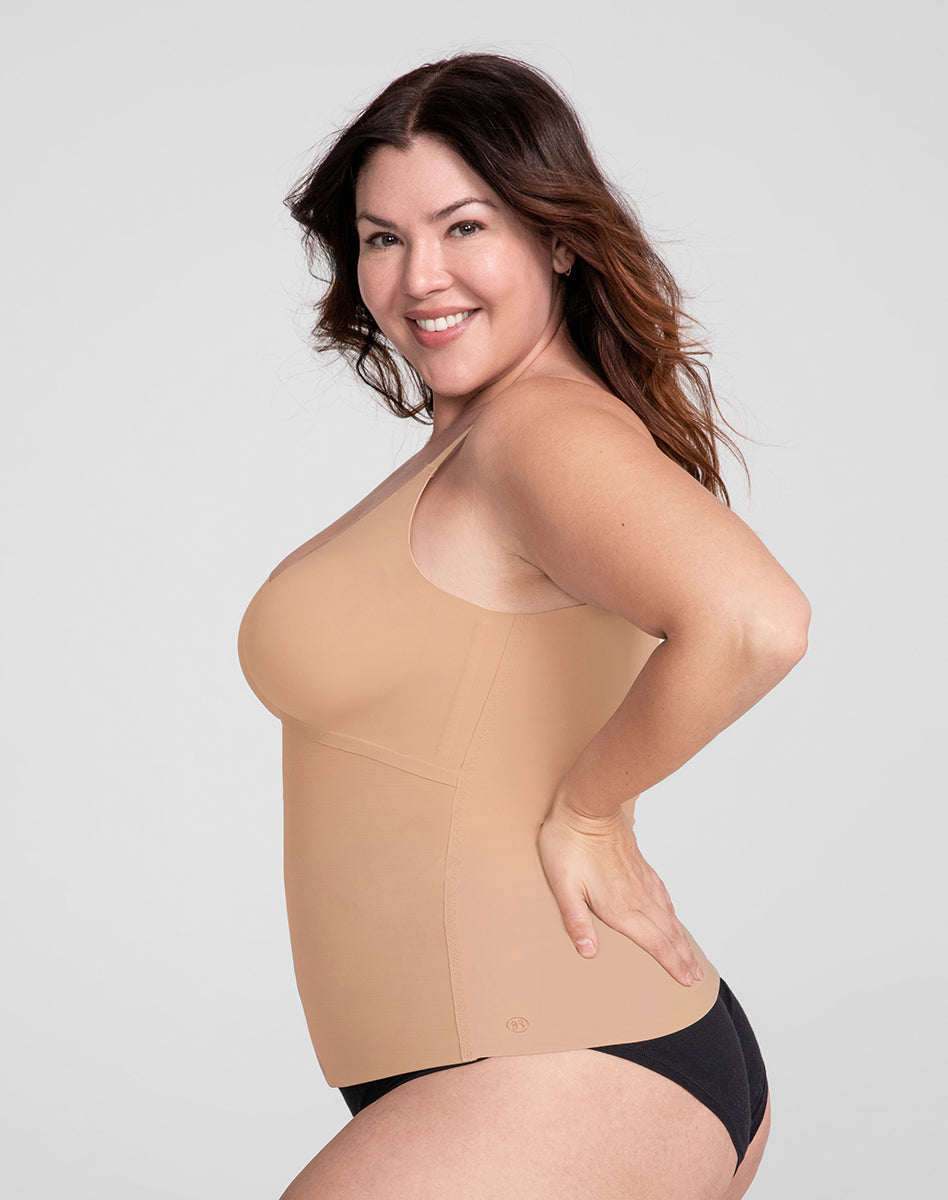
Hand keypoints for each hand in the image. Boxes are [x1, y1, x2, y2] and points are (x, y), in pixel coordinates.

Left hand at [536, 800, 703, 986]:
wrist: (588, 805)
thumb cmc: (569, 843)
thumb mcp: (562, 885)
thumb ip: (576, 921)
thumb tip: (588, 953)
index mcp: (620, 907)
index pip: (655, 943)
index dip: (672, 964)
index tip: (687, 981)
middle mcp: (637, 896)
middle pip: (667, 933)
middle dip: (683, 957)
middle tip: (696, 976)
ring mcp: (642, 880)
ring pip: (669, 915)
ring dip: (681, 938)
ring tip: (691, 954)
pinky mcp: (640, 866)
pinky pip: (663, 896)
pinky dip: (673, 913)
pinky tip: (673, 915)